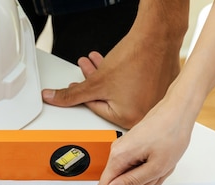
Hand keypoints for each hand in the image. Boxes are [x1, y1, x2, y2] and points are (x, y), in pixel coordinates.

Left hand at [41, 24, 181, 128]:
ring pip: (121, 91)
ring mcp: (155, 101)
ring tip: (99, 64)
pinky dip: (124, 76)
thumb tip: (54, 98)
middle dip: (94, 84)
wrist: (158, 35)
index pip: (97, 109)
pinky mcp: (160, 87)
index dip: (84, 95)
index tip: (78, 87)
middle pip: (109, 100)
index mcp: (130, 119)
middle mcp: (145, 114)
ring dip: (106, 78)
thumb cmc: (134, 58)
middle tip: (88, 71)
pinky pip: (136, 85)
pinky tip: (117, 64)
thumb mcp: (95, 82)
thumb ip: (72, 94)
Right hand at [97, 92, 194, 184]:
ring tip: (161, 164)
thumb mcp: (155, 167)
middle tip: (155, 175)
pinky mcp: (131, 146)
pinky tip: (160, 159)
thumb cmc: (170, 134)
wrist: (178, 111)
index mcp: (118, 157)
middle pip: (118, 183)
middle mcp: (116, 152)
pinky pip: (136, 165)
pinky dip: (150, 167)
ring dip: (147, 175)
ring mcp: (124, 148)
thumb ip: (130, 183)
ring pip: (130, 175)